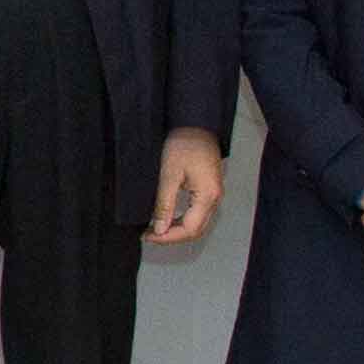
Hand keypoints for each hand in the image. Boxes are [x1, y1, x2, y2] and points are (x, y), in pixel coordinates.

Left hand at [147, 127, 227, 247]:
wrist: (196, 126)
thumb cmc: (184, 145)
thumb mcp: (169, 175)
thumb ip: (164, 204)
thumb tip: (159, 229)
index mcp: (208, 196)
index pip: (189, 229)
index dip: (168, 237)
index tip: (148, 236)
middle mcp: (215, 199)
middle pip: (196, 230)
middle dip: (172, 237)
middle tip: (149, 235)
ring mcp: (214, 196)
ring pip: (198, 224)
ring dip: (177, 230)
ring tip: (155, 229)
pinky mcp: (209, 191)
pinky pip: (198, 214)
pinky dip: (182, 221)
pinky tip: (167, 219)